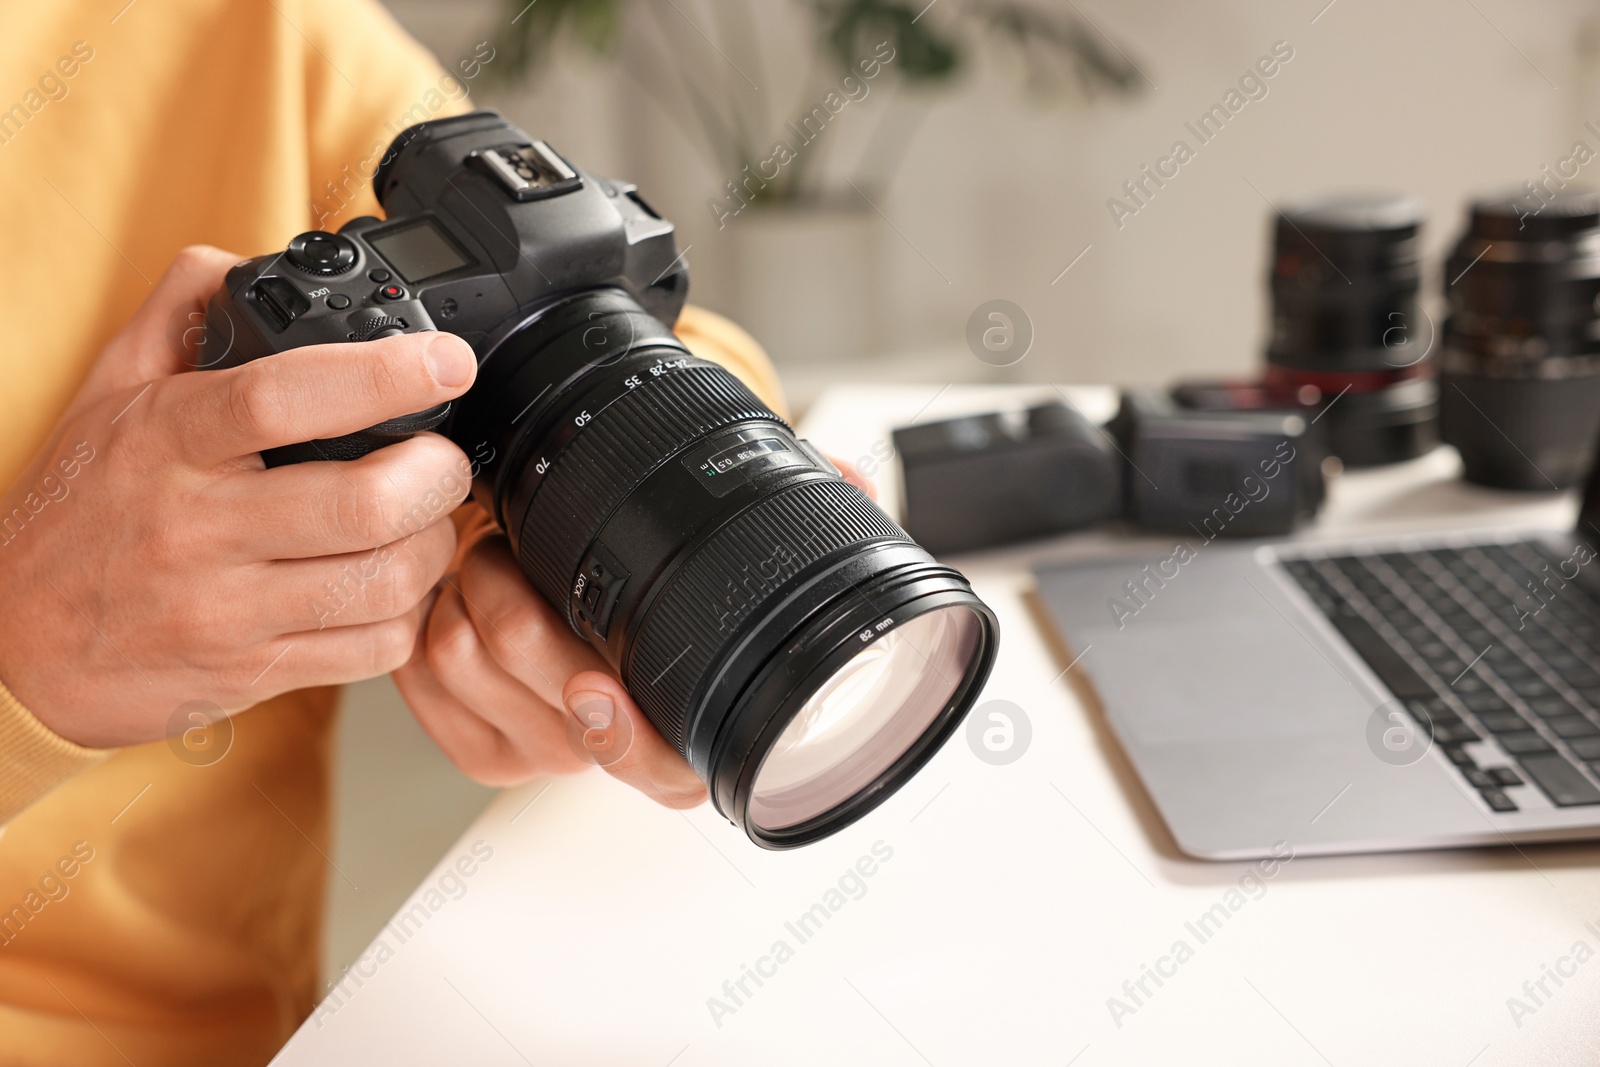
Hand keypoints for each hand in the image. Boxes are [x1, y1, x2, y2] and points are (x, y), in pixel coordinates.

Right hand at [0, 246, 478, 746]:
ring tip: (425, 521)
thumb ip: (179, 314)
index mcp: (166, 440)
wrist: (15, 645)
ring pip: (383, 582)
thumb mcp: (109, 394)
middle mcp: (195, 528)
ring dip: (433, 546)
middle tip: (443, 458)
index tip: (447, 361)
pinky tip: (394, 585)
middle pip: (363, 504)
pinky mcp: (252, 672)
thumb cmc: (77, 510)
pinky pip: (373, 647)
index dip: (383, 376)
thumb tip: (247, 264)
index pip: (282, 398)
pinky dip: (409, 613)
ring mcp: (226, 610)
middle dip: (437, 474)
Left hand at [391, 454, 876, 807]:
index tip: (600, 685)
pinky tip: (448, 593)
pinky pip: (425, 681)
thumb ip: (795, 498)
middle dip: (522, 601)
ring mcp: (533, 750)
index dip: (630, 739)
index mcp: (679, 725)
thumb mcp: (720, 527)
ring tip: (482, 555)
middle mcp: (606, 747)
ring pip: (480, 674)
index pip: (667, 775)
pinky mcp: (467, 740)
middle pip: (556, 701)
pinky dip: (426, 617)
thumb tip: (853, 484)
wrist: (553, 581)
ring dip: (468, 594)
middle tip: (506, 540)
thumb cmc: (640, 571)